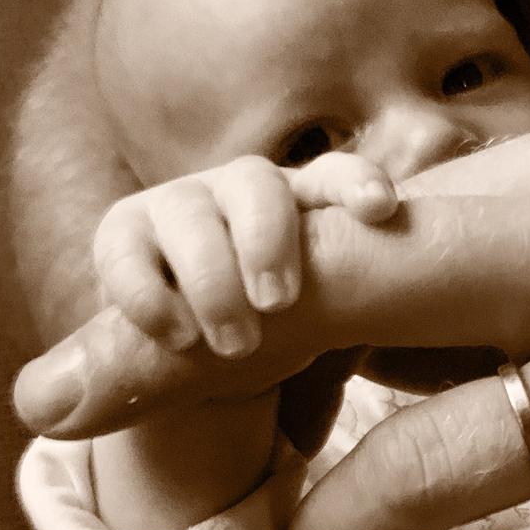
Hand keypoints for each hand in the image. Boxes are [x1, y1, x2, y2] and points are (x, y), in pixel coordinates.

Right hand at [93, 152, 395, 357]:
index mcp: (306, 201)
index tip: (380, 210)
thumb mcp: (325, 316)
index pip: (336, 177)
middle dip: (268, 241)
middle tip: (279, 304)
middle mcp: (245, 189)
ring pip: (190, 215)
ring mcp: (181, 203)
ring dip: (212, 280)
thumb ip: (357, 307)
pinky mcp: (123, 231)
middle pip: (258, 186)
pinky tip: (177, 336)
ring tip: (235, 344)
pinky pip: (125, 252)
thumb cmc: (282, 328)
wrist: (201, 353)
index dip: (357, 184)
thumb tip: (405, 328)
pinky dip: (149, 295)